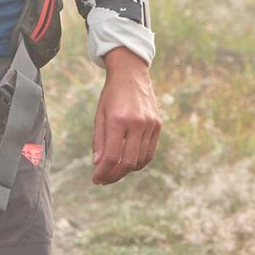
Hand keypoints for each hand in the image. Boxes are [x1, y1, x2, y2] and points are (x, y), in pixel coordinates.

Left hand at [91, 48, 161, 185]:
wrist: (131, 74)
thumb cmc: (111, 95)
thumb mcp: (99, 115)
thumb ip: (98, 140)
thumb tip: (98, 164)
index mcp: (118, 120)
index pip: (111, 156)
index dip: (103, 172)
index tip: (96, 179)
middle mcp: (136, 123)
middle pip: (128, 162)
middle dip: (115, 176)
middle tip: (104, 180)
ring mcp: (150, 125)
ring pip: (141, 160)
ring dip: (127, 170)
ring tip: (115, 171)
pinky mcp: (158, 125)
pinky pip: (150, 152)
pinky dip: (139, 161)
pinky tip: (128, 162)